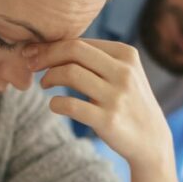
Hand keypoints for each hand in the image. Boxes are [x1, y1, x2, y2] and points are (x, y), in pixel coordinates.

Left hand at [25, 39, 172, 169]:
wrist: (151, 139)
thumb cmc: (127, 101)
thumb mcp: (122, 73)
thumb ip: (95, 58)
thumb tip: (50, 45)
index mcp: (126, 54)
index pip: (80, 41)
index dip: (51, 46)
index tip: (33, 53)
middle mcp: (124, 72)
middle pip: (73, 51)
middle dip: (46, 55)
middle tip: (31, 64)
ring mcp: (117, 96)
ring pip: (70, 73)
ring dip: (49, 77)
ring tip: (44, 84)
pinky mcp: (108, 120)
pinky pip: (70, 105)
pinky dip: (55, 103)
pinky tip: (54, 105)